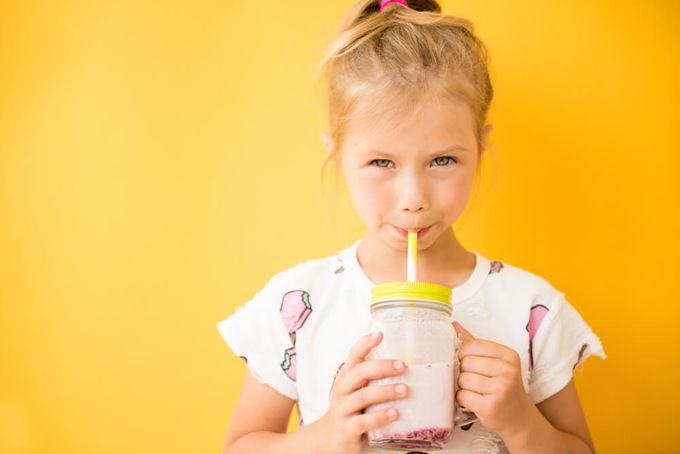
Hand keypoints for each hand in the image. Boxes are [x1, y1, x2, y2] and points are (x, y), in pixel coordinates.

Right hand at [315, 331, 408, 453]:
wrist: (329, 439)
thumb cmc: (350, 411)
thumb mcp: (355, 391)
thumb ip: (371, 380)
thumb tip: (405, 368)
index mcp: (345, 378)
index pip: (353, 356)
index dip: (365, 344)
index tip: (380, 334)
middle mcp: (342, 390)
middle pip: (359, 372)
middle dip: (382, 367)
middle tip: (402, 366)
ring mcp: (343, 409)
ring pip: (363, 396)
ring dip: (386, 391)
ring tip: (404, 390)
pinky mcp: (347, 429)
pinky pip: (363, 421)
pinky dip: (380, 417)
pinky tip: (394, 414)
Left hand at [453, 322, 533, 438]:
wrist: (518, 417)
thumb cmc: (504, 386)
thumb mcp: (496, 361)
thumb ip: (475, 343)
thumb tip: (454, 325)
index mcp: (509, 356)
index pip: (474, 345)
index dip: (464, 353)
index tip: (467, 360)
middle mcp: (507, 371)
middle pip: (466, 363)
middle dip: (464, 372)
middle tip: (475, 379)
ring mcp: (500, 390)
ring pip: (463, 380)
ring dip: (463, 386)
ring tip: (476, 390)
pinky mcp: (490, 407)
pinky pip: (462, 396)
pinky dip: (462, 398)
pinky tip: (474, 400)